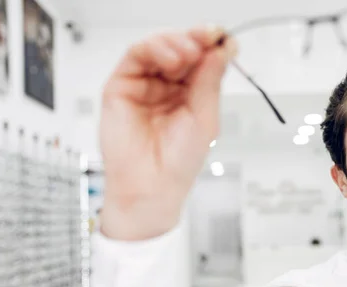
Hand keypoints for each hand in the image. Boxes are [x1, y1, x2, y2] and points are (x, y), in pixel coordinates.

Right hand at [99, 26, 236, 239]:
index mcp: (190, 93)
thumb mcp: (205, 117)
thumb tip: (222, 48)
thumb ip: (210, 80)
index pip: (200, 59)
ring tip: (189, 54)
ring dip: (176, 42)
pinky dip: (155, 49)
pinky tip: (172, 59)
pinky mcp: (121, 86)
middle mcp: (166, 86)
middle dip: (195, 39)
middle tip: (208, 38)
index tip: (225, 38)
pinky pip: (136, 55)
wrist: (152, 187)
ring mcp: (144, 85)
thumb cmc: (179, 162)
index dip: (212, 45)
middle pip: (180, 47)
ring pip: (158, 46)